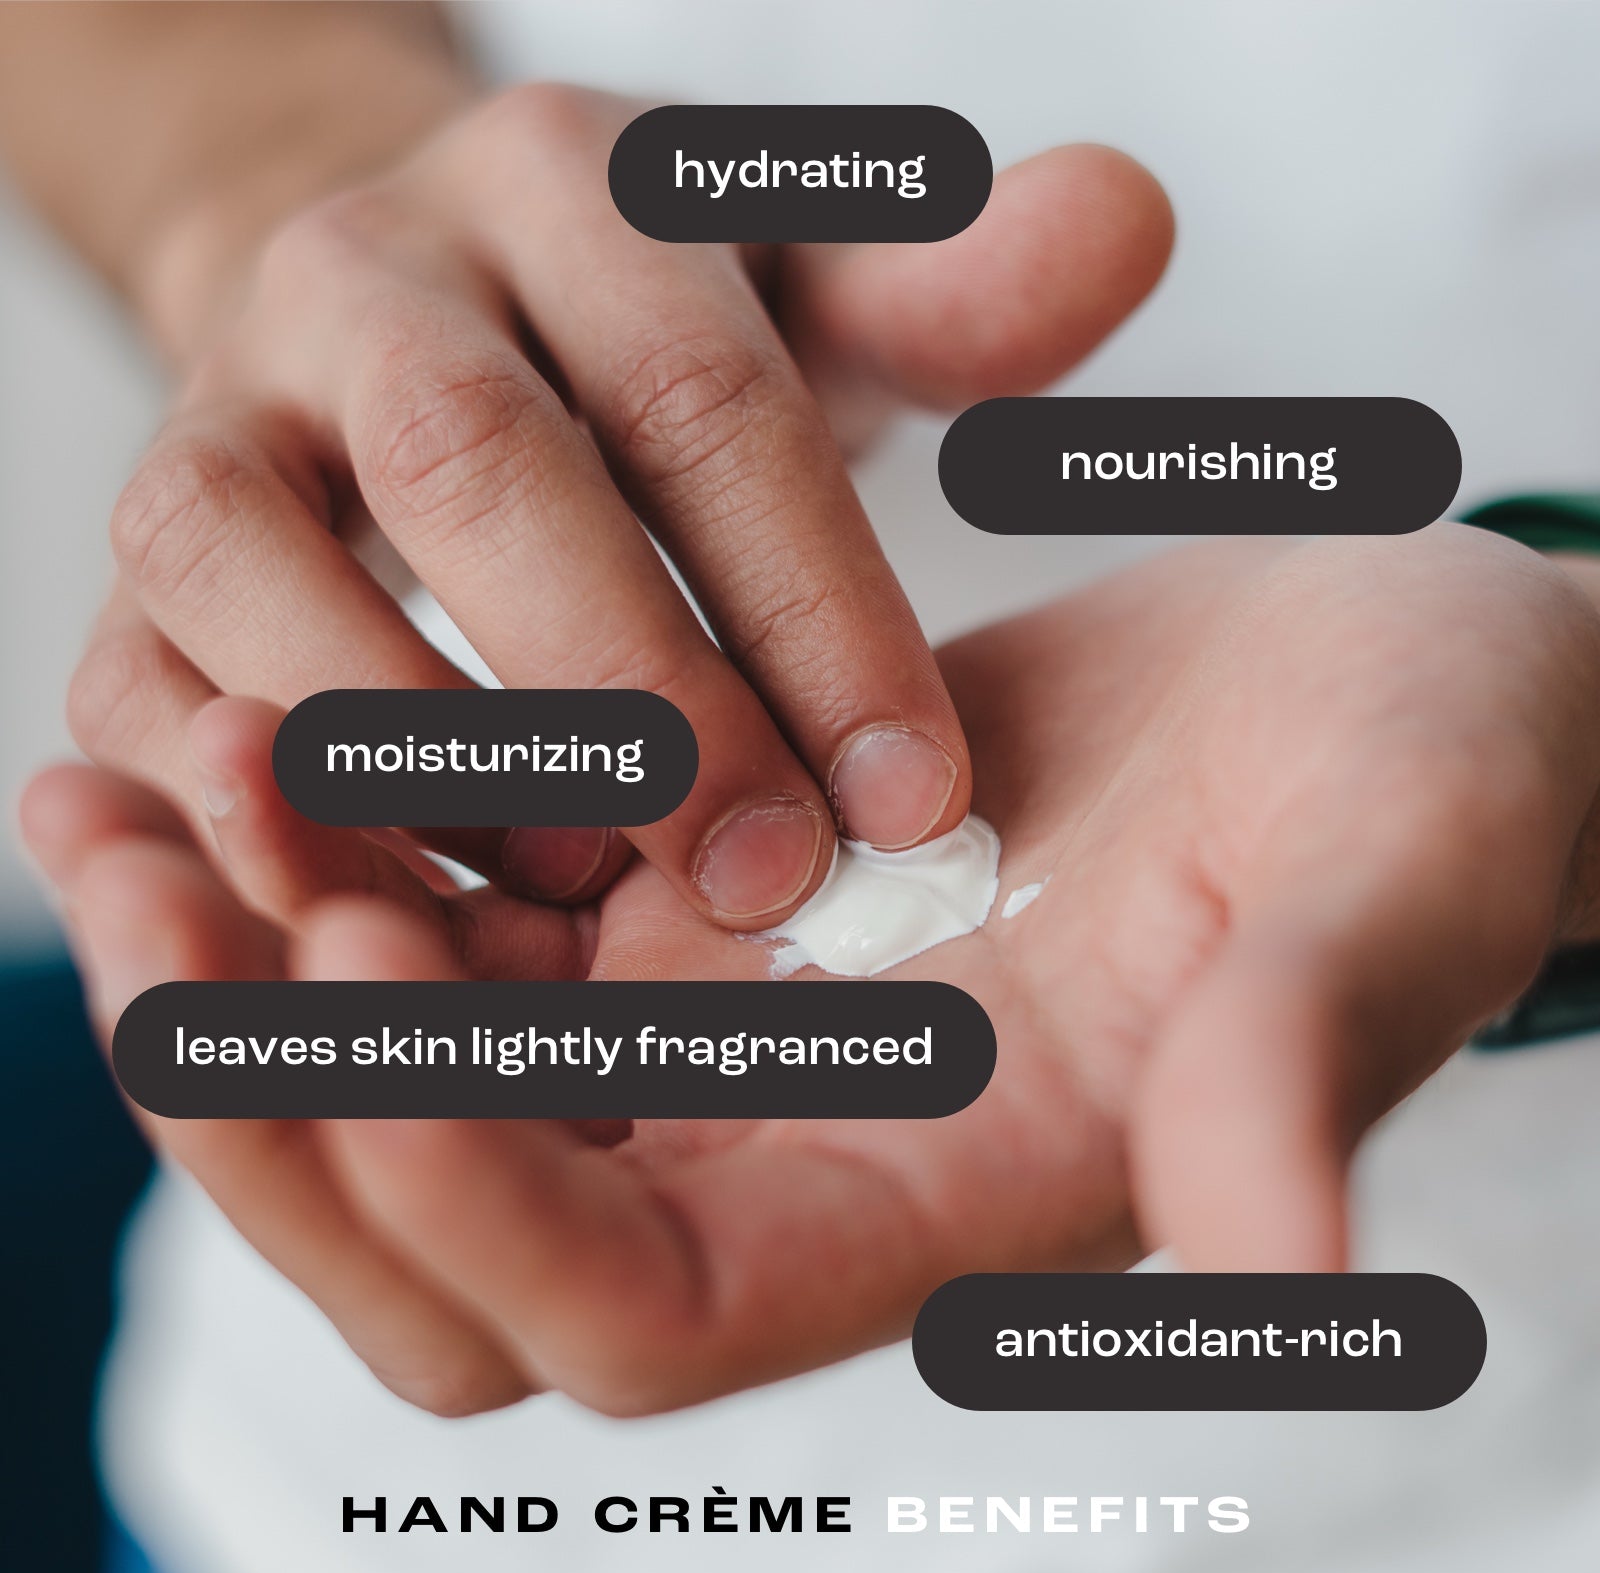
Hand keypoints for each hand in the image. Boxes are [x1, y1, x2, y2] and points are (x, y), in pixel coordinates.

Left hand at [33, 527, 1596, 1416]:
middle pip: (458, 1219)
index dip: (469, 1200)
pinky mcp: (697, 878)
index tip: (346, 987)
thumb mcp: (1381, 903)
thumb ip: (1299, 1071)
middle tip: (144, 890)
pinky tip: (226, 718)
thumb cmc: (1425, 795)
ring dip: (250, 954)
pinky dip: (330, 840)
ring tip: (115, 791)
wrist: (1380, 684)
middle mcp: (801, 1138)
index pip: (636, 1310)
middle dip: (278, 1095)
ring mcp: (732, 1011)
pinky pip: (455, 905)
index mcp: (943, 1201)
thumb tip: (1290, 1264)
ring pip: (416, 1060)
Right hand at [68, 80, 1171, 928]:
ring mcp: (219, 408)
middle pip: (479, 471)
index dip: (814, 608)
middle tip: (759, 884)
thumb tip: (1133, 225)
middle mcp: (368, 278)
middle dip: (628, 696)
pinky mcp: (136, 554)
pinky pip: (149, 688)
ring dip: (424, 761)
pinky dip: (268, 815)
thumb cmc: (649, 347)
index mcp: (567, 192)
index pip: (708, 396)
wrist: (409, 328)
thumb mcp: (810, 300)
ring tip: (577, 912)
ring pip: (260, 571)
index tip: (914, 804)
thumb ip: (953, 295)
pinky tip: (419, 920)